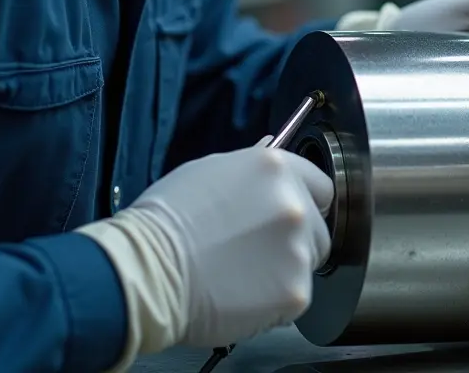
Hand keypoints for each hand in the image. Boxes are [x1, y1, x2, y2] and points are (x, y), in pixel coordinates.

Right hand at [77, 138, 333, 358]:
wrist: (147, 271)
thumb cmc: (166, 220)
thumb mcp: (210, 172)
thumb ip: (252, 172)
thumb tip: (272, 168)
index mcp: (277, 169)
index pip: (321, 186)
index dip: (306, 202)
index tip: (291, 218)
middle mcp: (296, 205)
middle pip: (319, 228)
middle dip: (296, 240)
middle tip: (258, 253)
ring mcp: (298, 250)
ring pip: (307, 264)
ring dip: (284, 270)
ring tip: (242, 276)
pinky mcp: (295, 291)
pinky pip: (295, 296)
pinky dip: (274, 301)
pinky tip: (242, 295)